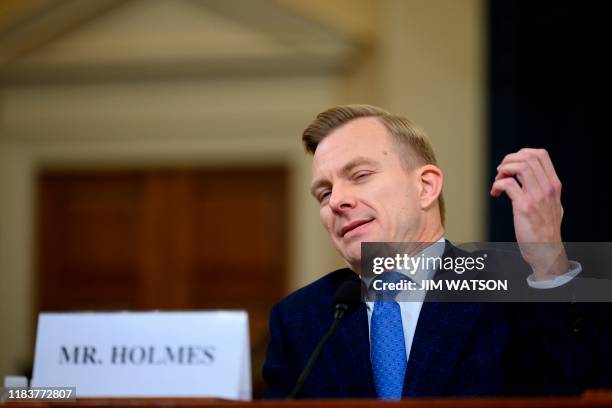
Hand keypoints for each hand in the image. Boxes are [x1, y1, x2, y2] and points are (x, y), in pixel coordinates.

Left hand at [490, 148, 568, 279]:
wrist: (546, 249)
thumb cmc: (545, 229)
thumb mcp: (553, 204)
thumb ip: (545, 189)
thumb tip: (532, 175)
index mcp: (553, 184)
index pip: (541, 155)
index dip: (521, 154)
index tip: (511, 165)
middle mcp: (547, 188)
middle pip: (528, 157)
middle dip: (509, 160)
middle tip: (501, 172)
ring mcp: (536, 196)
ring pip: (519, 166)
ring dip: (503, 170)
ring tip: (497, 181)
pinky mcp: (524, 207)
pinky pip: (508, 184)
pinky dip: (497, 185)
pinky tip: (495, 193)